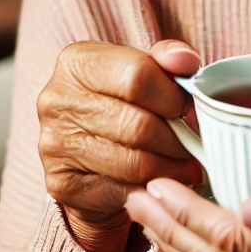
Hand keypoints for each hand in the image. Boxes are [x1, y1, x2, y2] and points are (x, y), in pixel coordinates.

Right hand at [37, 39, 203, 251]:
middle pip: (138, 124)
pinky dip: (151, 190)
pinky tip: (163, 183)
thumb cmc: (121, 102)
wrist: (86, 149)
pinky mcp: (61, 184)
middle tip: (196, 146)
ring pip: (133, 163)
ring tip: (187, 165)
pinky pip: (121, 192)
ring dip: (170, 168)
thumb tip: (185, 60)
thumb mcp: (141, 70)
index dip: (174, 96)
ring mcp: (55, 145)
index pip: (137, 75)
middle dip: (177, 139)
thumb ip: (165, 59)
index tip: (191, 110)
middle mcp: (57, 101)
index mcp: (77, 62)